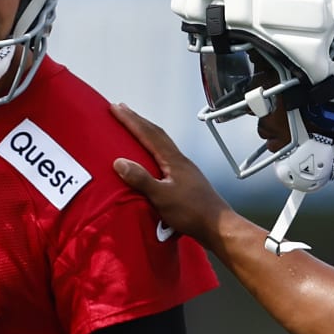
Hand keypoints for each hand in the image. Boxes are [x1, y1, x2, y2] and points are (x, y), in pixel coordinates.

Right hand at [111, 103, 234, 245]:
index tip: (116, 108)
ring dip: (146, 133)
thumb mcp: (162, 197)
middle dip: (137, 121)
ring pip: (162, 143)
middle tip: (121, 110)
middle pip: (157, 134)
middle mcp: (180, 160)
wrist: (218, 226)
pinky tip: (150, 156)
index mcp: (174, 160)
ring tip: (133, 128)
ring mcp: (184, 170)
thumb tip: (120, 162)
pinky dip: (153, 149)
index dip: (131, 120)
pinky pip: (165, 155)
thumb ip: (141, 179)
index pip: (149, 134)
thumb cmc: (192, 213)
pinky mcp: (186, 180)